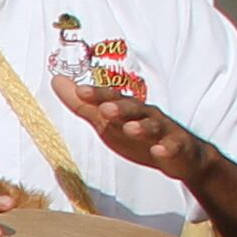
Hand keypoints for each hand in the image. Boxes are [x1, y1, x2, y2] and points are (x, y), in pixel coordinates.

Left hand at [61, 71, 212, 188]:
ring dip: (142, 127)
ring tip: (131, 128)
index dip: (97, 95)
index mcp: (128, 109)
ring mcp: (163, 131)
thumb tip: (56, 81)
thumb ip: (84, 105)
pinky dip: (166, 149)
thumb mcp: (107, 122)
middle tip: (104, 109)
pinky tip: (159, 151)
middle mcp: (146, 115)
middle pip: (133, 108)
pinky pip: (172, 148)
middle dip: (119, 107)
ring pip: (153, 126)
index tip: (80, 91)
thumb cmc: (139, 135)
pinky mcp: (177, 148)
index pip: (111, 98)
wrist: (181, 155)